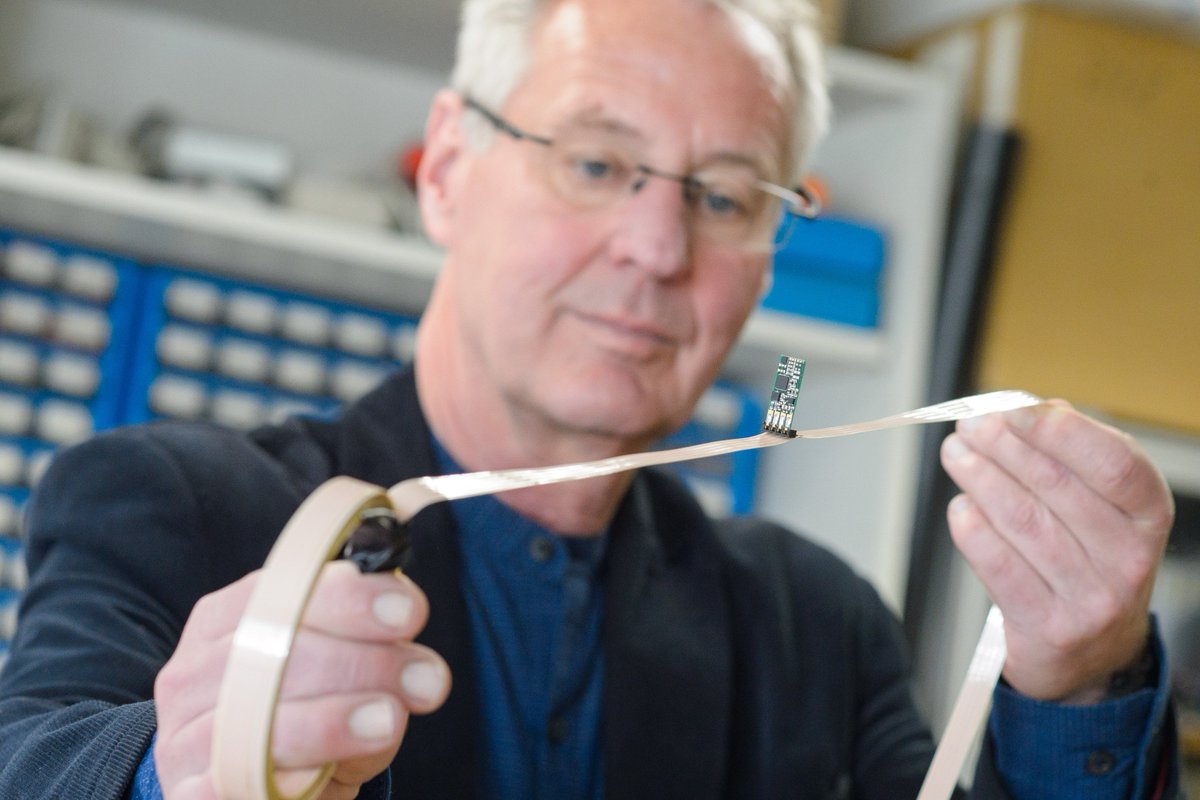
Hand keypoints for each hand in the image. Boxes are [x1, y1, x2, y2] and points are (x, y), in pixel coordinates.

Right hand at [154, 561, 449, 798]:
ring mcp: (183, 737)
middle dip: (362, 661)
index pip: (281, 590)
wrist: (250, 782)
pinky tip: (315, 776)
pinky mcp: (189, 794)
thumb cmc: (306, 710)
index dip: (349, 597)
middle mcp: (193, 672)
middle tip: (427, 678)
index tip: (410, 611)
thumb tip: (406, 622)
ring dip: (333, 720)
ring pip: (253, 721)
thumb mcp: (335, 668)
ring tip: (389, 719)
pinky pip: (230, 783)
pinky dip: (276, 778)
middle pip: (272, 652)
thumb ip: (365, 640)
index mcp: (225, 619)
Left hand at [940, 399, 1173, 702]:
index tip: (1013, 409)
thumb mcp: (1102, 507)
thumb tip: (1028, 408)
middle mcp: (1129, 560)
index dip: (1060, 430)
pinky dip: (973, 528)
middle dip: (1003, 447)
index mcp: (1149, 516)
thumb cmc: (1088, 558)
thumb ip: (1072, 456)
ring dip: (980, 478)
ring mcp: (1091, 599)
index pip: (1113, 463)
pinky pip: (1000, 566)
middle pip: (1057, 487)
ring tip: (956, 454)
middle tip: (969, 426)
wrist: (1092, 653)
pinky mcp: (1049, 627)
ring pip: (1023, 521)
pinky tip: (961, 505)